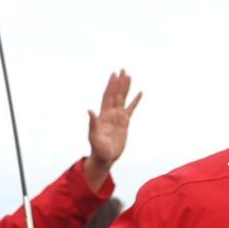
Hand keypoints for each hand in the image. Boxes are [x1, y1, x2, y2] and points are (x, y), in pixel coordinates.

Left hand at [83, 70, 141, 188]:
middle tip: (123, 69)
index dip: (110, 85)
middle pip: (116, 94)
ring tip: (129, 76)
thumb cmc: (98, 149)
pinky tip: (139, 93)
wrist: (105, 158)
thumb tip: (89, 110)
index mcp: (103, 115)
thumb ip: (92, 123)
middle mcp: (111, 113)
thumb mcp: (93, 136)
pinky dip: (135, 101)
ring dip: (126, 88)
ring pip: (123, 99)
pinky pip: (131, 109)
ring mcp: (118, 117)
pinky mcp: (125, 123)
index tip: (114, 74)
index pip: (108, 96)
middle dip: (119, 82)